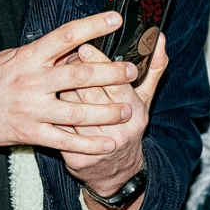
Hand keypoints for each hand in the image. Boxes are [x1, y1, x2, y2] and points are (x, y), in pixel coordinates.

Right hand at [0, 12, 137, 152]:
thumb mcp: (13, 57)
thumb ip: (44, 54)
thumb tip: (75, 46)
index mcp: (29, 56)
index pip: (66, 35)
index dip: (93, 26)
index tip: (115, 20)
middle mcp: (32, 80)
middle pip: (80, 74)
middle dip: (111, 73)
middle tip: (132, 71)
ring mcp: (31, 108)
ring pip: (77, 111)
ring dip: (106, 112)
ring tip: (127, 110)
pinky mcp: (28, 133)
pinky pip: (64, 140)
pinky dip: (88, 143)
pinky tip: (106, 143)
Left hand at [59, 32, 169, 204]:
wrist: (116, 172)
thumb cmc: (128, 126)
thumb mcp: (145, 99)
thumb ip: (153, 67)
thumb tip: (159, 37)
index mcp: (136, 113)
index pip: (116, 84)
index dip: (99, 65)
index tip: (84, 47)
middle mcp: (119, 131)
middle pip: (90, 94)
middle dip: (75, 73)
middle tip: (63, 57)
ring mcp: (97, 147)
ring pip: (71, 108)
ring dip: (61, 89)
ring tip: (56, 76)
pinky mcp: (77, 158)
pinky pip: (59, 127)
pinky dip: (53, 110)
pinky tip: (50, 100)